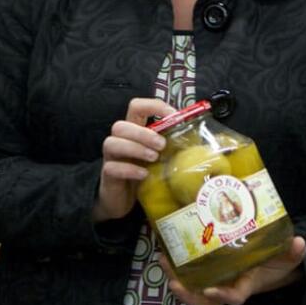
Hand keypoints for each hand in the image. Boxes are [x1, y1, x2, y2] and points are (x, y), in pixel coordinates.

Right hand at [92, 97, 175, 222]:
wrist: (121, 199)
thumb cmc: (142, 172)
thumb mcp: (158, 156)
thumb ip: (170, 145)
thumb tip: (197, 137)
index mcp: (133, 130)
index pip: (136, 107)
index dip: (153, 106)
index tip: (173, 115)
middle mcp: (119, 140)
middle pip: (120, 126)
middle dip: (142, 133)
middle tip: (162, 145)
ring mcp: (111, 158)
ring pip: (112, 143)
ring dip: (135, 148)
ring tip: (153, 158)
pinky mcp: (108, 175)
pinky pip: (112, 167)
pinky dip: (129, 169)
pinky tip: (144, 175)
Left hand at [167, 237, 305, 304]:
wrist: (270, 263)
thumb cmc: (277, 261)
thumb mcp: (288, 257)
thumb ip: (293, 252)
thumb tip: (301, 242)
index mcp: (247, 284)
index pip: (234, 297)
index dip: (222, 296)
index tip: (211, 290)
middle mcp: (229, 286)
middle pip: (206, 301)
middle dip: (189, 295)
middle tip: (173, 282)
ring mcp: (218, 280)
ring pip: (194, 290)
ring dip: (177, 279)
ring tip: (163, 261)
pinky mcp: (210, 271)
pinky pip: (191, 275)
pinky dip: (178, 267)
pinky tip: (167, 251)